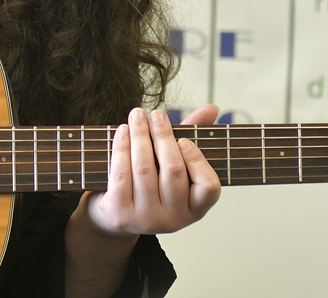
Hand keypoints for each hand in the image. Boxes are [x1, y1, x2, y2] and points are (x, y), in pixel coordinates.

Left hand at [79, 106, 221, 236]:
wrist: (116, 216)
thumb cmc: (152, 183)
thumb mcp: (175, 165)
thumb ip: (194, 136)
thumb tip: (212, 108)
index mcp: (194, 209)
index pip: (208, 186)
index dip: (197, 160)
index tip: (183, 139)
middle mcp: (174, 219)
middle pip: (173, 170)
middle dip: (163, 136)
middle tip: (156, 115)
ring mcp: (146, 219)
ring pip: (145, 169)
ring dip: (140, 135)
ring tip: (137, 114)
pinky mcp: (120, 214)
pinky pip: (121, 173)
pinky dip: (122, 147)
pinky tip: (123, 131)